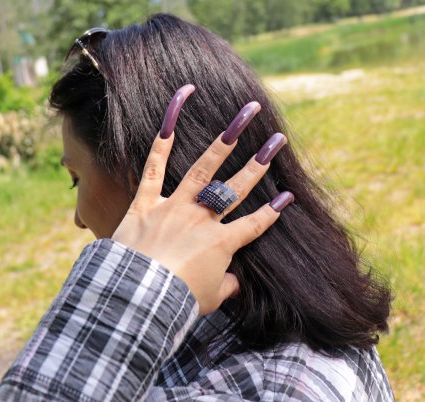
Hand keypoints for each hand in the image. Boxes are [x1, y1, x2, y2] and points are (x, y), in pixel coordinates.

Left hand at [111, 84, 293, 315]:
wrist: (137, 297)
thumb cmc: (176, 302)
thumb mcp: (209, 299)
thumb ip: (226, 287)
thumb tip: (235, 283)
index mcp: (221, 244)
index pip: (254, 224)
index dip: (272, 211)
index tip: (287, 196)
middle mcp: (202, 219)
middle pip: (235, 188)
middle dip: (258, 164)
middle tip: (275, 141)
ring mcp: (174, 208)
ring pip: (203, 171)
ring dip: (222, 144)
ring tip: (239, 121)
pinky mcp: (145, 205)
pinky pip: (153, 171)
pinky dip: (160, 147)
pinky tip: (169, 123)